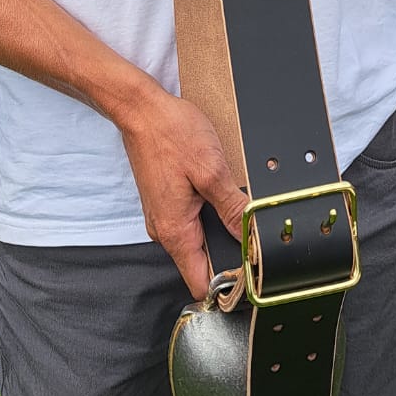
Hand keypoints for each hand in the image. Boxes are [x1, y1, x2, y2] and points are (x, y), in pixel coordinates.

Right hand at [120, 90, 249, 298]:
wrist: (141, 109)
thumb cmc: (171, 134)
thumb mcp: (211, 171)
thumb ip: (232, 208)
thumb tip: (252, 236)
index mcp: (175, 232)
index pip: (202, 284)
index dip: (228, 286)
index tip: (253, 277)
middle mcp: (165, 230)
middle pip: (202, 263)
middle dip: (229, 253)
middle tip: (255, 235)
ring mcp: (164, 216)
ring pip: (198, 239)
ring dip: (219, 229)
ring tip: (236, 207)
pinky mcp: (165, 201)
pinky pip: (191, 220)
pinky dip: (208, 213)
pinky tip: (218, 193)